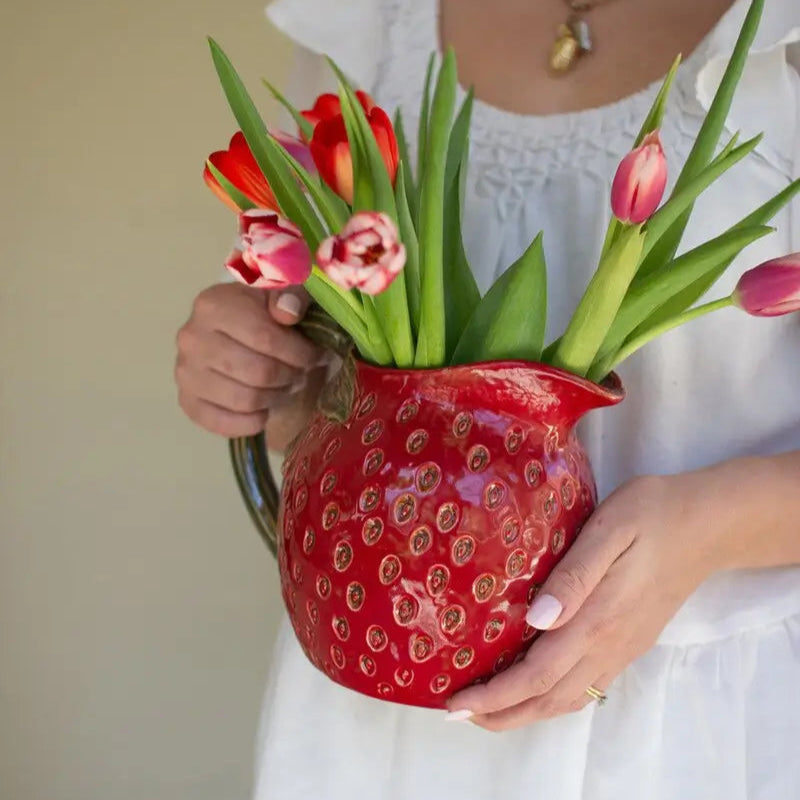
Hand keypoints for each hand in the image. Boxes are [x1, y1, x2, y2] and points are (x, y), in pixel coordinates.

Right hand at [175, 282, 324, 437]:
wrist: (233, 331)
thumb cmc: (264, 312)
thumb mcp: (283, 293)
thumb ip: (292, 295)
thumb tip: (288, 313)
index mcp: (213, 305)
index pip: (265, 338)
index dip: (299, 353)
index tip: (316, 355)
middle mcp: (192, 338)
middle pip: (258, 373)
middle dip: (290, 377)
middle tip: (301, 373)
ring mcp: (185, 372)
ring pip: (246, 400)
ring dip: (275, 398)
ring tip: (284, 386)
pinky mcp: (187, 401)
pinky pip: (224, 423)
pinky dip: (252, 422)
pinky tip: (264, 408)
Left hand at [446, 472, 720, 730]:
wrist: (707, 525)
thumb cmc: (651, 514)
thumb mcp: (608, 531)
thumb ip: (572, 577)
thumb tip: (535, 619)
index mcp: (597, 618)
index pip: (538, 673)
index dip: (495, 694)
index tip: (456, 703)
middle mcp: (609, 643)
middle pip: (550, 698)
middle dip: (502, 713)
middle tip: (458, 712)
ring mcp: (623, 647)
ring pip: (569, 697)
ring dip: (526, 710)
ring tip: (488, 706)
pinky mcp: (631, 641)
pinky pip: (587, 684)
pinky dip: (553, 696)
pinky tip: (535, 684)